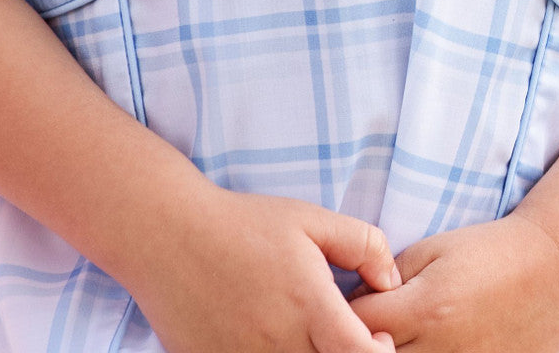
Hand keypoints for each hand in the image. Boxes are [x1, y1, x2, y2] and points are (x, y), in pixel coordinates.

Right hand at [128, 185, 398, 352]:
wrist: (167, 234)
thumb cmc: (243, 223)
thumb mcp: (310, 219)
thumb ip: (363, 244)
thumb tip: (391, 280)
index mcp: (308, 306)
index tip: (375, 339)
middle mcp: (277, 342)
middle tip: (341, 338)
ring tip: (306, 338)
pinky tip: (269, 339)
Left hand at [349, 214, 558, 351]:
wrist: (554, 269)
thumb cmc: (489, 251)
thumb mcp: (432, 250)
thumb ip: (387, 277)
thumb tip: (354, 302)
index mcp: (427, 309)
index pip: (358, 325)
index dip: (343, 313)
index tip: (347, 299)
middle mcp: (443, 349)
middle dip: (362, 340)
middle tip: (369, 321)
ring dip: (391, 352)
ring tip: (404, 330)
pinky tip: (427, 342)